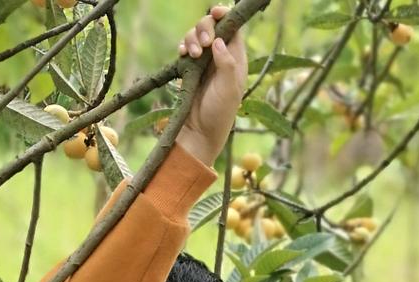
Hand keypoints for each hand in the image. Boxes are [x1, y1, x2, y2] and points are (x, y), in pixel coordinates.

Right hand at [175, 5, 247, 166]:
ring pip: (197, 34)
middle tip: (201, 45)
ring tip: (190, 55)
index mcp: (236, 59)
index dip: (225, 15)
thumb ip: (226, 64)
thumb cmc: (219, 114)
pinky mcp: (190, 68)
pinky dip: (183, 46)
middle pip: (213, 26)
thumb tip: (219, 41)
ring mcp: (205, 62)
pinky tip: (182, 54)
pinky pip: (186, 47)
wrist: (199, 132)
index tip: (216, 12)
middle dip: (204, 28)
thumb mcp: (229, 90)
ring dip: (192, 38)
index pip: (233, 27)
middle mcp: (221, 56)